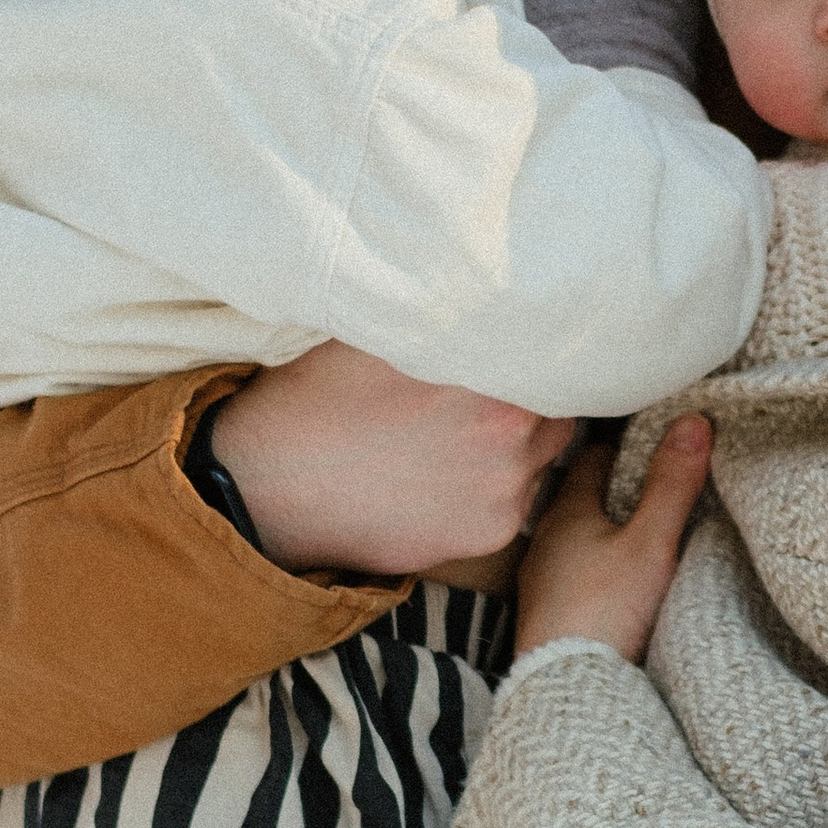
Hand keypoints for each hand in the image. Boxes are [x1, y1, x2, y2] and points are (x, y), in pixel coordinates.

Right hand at [212, 341, 572, 577]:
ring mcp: (506, 492)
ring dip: (517, 446)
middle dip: (531, 399)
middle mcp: (514, 436)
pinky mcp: (488, 536)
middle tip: (485, 395)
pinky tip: (445, 476)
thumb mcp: (377, 336)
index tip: (517, 349)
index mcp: (492, 375)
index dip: (538, 351)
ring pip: (541, 457)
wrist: (270, 491)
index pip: (555, 356)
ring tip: (460, 439)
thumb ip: (444, 319)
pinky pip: (516, 501)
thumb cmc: (317, 401)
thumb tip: (485, 291)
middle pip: (557, 407)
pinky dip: (494, 488)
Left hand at [515, 419, 714, 662]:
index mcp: (567, 512)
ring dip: (603, 530)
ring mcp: (542, 578)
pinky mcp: (547, 613)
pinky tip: (617, 579)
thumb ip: (672, 485)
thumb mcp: (650, 544)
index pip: (592, 456)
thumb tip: (693, 422)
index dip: (626, 445)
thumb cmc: (606, 611)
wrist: (567, 688)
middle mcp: (545, 539)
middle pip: (583, 496)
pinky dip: (594, 565)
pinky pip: (572, 573)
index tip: (655, 442)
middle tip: (656, 482)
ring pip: (575, 537)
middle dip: (616, 487)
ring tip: (642, 530)